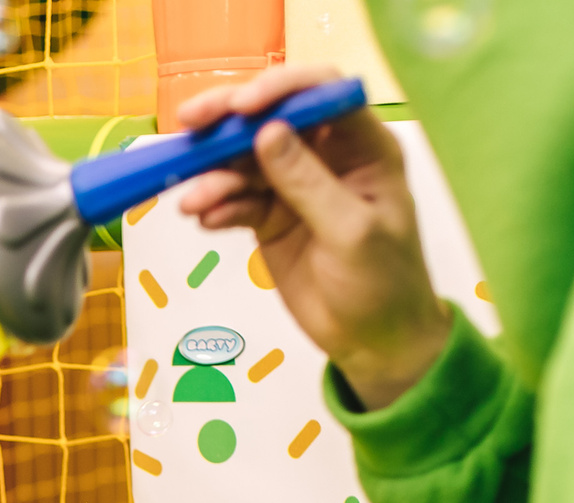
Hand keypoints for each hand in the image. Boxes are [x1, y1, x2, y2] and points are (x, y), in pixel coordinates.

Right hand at [171, 64, 450, 410]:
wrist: (373, 342)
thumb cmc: (383, 284)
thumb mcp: (350, 231)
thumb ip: (308, 182)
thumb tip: (267, 134)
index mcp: (363, 147)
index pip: (321, 93)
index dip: (280, 90)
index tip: (241, 107)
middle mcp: (326, 157)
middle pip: (271, 118)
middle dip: (228, 121)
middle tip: (190, 126)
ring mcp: (294, 186)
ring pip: (245, 161)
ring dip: (214, 175)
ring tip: (193, 202)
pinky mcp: (270, 217)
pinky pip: (236, 199)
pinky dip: (217, 206)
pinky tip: (205, 219)